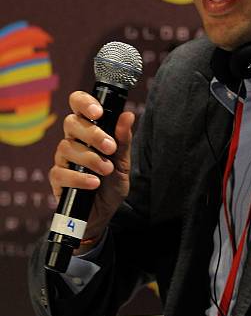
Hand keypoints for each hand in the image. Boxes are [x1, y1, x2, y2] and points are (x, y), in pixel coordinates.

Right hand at [49, 90, 134, 244]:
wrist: (105, 212)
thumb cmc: (112, 182)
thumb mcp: (123, 162)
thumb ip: (123, 140)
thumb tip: (128, 115)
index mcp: (89, 130)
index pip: (78, 105)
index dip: (84, 103)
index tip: (99, 112)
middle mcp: (73, 140)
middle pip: (71, 123)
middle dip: (93, 134)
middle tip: (110, 148)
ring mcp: (63, 159)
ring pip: (66, 147)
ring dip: (90, 158)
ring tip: (106, 170)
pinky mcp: (57, 179)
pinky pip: (60, 172)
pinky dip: (79, 178)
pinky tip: (94, 183)